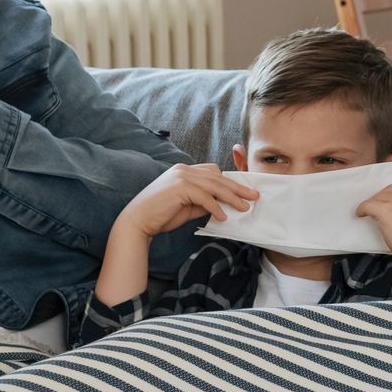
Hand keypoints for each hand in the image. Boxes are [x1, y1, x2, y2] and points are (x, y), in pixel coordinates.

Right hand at [114, 163, 258, 237]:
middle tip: (254, 196)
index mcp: (184, 170)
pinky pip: (204, 197)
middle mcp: (183, 170)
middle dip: (238, 188)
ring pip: (214, 186)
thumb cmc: (161, 215)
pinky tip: (223, 217)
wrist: (138, 221)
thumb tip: (223, 204)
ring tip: (244, 207)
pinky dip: (215, 207)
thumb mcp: (188, 206)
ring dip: (232, 198)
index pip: (213, 172)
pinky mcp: (180, 188)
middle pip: (217, 177)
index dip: (230, 182)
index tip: (245, 192)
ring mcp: (181, 177)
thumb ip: (204, 202)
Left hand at [355, 179, 391, 291]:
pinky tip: (361, 215)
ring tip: (371, 216)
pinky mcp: (386, 210)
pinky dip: (362, 210)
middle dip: (382, 201)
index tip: (386, 202)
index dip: (391, 195)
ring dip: (373, 207)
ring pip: (377, 198)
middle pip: (388, 190)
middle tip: (376, 211)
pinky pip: (367, 206)